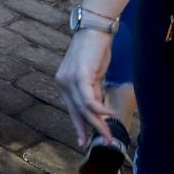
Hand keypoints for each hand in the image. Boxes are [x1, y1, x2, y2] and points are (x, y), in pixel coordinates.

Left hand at [55, 29, 115, 145]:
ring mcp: (69, 79)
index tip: (84, 141)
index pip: (71, 109)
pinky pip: (90, 100)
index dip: (79, 126)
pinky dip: (101, 110)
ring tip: (109, 134)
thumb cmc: (95, 51)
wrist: (95, 30)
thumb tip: (98, 110)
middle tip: (103, 142)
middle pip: (77, 112)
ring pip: (84, 109)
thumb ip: (93, 91)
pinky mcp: (80, 76)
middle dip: (90, 129)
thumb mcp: (93, 76)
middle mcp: (62, 82)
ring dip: (98, 124)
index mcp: (63, 83)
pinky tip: (111, 115)